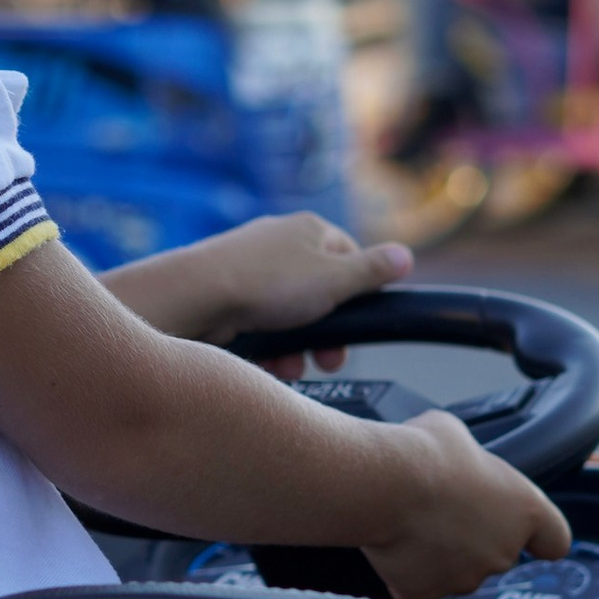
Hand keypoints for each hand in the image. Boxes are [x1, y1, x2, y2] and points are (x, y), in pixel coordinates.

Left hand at [103, 214, 411, 368]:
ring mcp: (248, 268)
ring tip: (294, 368)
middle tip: (329, 361)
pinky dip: (268, 346)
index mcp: (309, 229)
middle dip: (327, 332)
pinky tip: (269, 364)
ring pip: (288, 314)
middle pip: (318, 292)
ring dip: (297, 346)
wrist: (194, 298)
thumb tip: (405, 256)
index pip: (350, 256)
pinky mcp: (225, 294)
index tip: (358, 323)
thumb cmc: (266, 284)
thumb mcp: (335, 279)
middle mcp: (278, 243)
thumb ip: (373, 271)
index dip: (358, 294)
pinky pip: (259, 324)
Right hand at [357, 408, 570, 598]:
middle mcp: (502, 552)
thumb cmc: (425, 452)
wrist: (386, 484)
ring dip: (437, 553)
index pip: (554, 539)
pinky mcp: (425, 593)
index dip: (540, 537)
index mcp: (524, 510)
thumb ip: (469, 460)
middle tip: (438, 506)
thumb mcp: (456, 435)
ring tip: (408, 520)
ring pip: (453, 570)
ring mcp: (465, 578)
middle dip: (470, 536)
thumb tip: (452, 459)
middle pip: (493, 552)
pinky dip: (405, 574)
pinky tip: (391, 549)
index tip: (530, 537)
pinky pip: (417, 588)